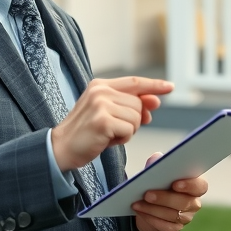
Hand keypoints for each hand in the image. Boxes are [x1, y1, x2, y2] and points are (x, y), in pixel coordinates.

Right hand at [51, 77, 172, 171]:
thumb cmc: (86, 133)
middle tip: (113, 130)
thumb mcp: (107, 113)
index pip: (134, 82)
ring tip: (108, 134)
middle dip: (133, 121)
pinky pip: (130, 130)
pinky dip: (122, 140)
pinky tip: (106, 140)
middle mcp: (100, 91)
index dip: (154, 85)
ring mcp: (101, 104)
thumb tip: (155, 102)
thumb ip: (129, 105)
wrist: (60, 148)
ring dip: (127, 132)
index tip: (169, 87)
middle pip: (138, 105)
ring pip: (136, 118)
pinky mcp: (103, 120)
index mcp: (100, 85)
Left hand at [130, 152, 207, 230]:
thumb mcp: (157, 170)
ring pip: (172, 216)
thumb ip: (158, 162)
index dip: (189, 185)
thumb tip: (156, 159)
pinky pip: (166, 227)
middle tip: (147, 194)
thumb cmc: (158, 182)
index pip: (200, 186)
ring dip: (152, 210)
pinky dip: (151, 219)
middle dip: (164, 198)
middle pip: (184, 202)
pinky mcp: (176, 228)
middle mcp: (194, 202)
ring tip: (137, 203)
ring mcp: (186, 217)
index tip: (174, 184)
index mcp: (195, 185)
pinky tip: (140, 212)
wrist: (150, 203)